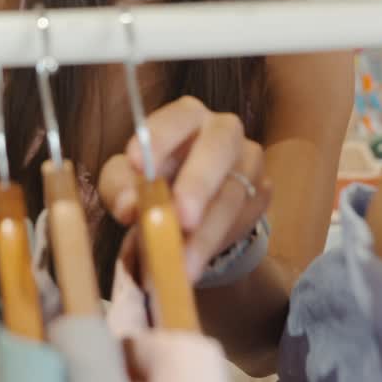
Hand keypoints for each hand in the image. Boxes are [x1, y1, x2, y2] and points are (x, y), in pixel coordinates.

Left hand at [98, 95, 270, 281]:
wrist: (189, 206)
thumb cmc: (153, 182)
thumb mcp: (125, 180)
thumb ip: (120, 188)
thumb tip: (129, 207)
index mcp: (187, 117)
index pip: (178, 116)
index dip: (159, 138)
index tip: (137, 165)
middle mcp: (224, 131)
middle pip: (219, 147)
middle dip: (199, 184)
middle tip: (182, 219)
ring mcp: (248, 161)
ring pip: (233, 194)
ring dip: (206, 234)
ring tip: (180, 265)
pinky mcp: (261, 193)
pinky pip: (244, 219)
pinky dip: (216, 245)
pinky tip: (194, 264)